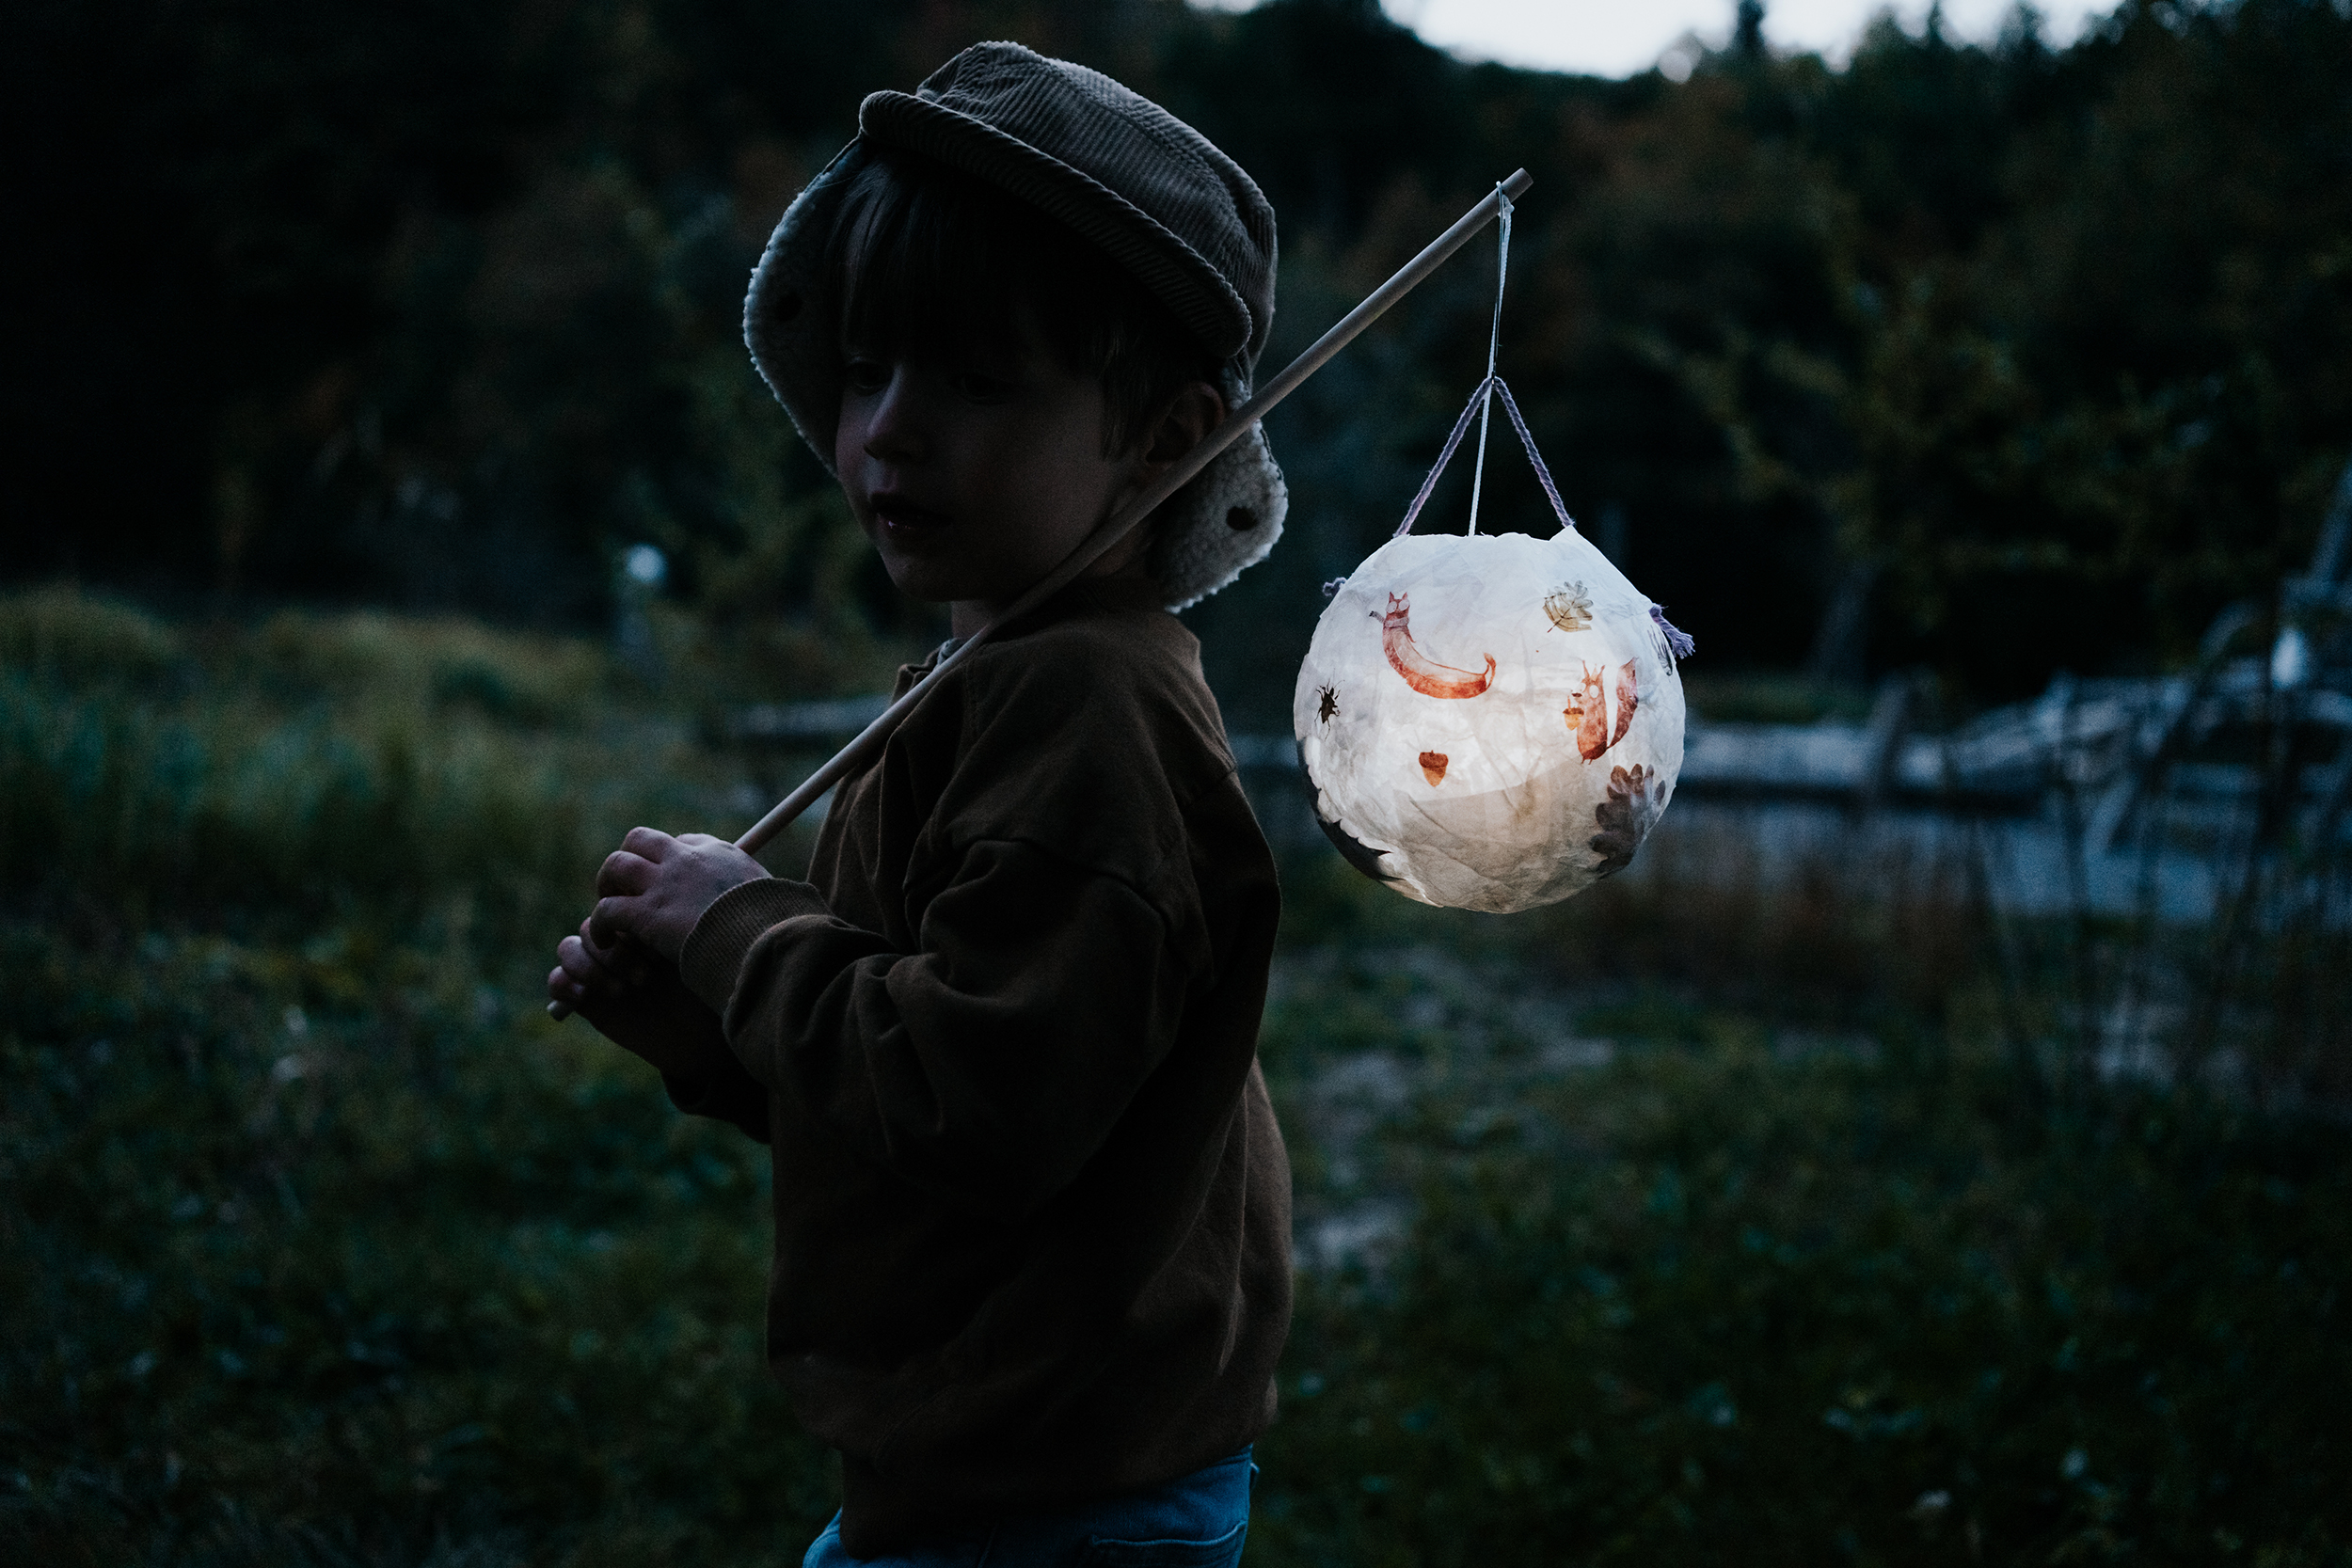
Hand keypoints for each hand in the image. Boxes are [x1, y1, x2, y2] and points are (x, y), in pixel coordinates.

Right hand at [548, 919, 733, 1078]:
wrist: (702, 1039)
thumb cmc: (705, 996)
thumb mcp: (696, 960)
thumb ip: (671, 932)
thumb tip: (653, 910)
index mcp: (643, 923)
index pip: (614, 906)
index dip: (629, 925)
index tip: (662, 953)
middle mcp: (618, 943)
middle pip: (591, 926)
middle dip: (616, 951)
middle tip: (648, 976)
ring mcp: (599, 969)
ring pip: (569, 948)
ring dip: (591, 968)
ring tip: (623, 991)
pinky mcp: (584, 998)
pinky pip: (557, 980)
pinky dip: (564, 985)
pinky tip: (585, 997)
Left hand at [588, 827, 767, 963]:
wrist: (765, 940)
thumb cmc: (777, 926)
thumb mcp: (776, 895)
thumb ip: (763, 893)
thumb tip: (781, 903)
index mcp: (720, 852)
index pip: (683, 842)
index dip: (669, 861)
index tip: (669, 883)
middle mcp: (687, 859)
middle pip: (641, 840)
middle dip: (629, 860)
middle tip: (626, 888)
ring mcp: (665, 884)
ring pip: (616, 864)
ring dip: (607, 885)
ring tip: (609, 912)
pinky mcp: (648, 913)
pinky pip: (608, 909)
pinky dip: (600, 924)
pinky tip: (605, 941)